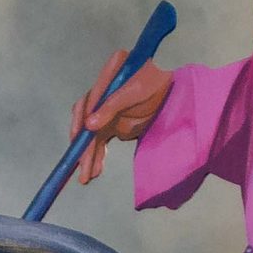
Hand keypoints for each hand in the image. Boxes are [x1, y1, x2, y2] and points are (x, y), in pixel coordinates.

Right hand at [73, 52, 173, 185]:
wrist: (172, 86)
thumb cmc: (156, 80)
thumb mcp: (135, 91)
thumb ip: (112, 107)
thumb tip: (89, 125)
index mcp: (105, 77)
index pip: (87, 103)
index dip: (81, 122)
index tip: (80, 139)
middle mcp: (101, 93)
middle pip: (86, 120)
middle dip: (83, 144)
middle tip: (81, 164)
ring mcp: (106, 109)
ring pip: (93, 134)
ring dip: (89, 153)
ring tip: (86, 175)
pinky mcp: (113, 122)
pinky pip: (102, 140)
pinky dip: (99, 153)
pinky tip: (95, 168)